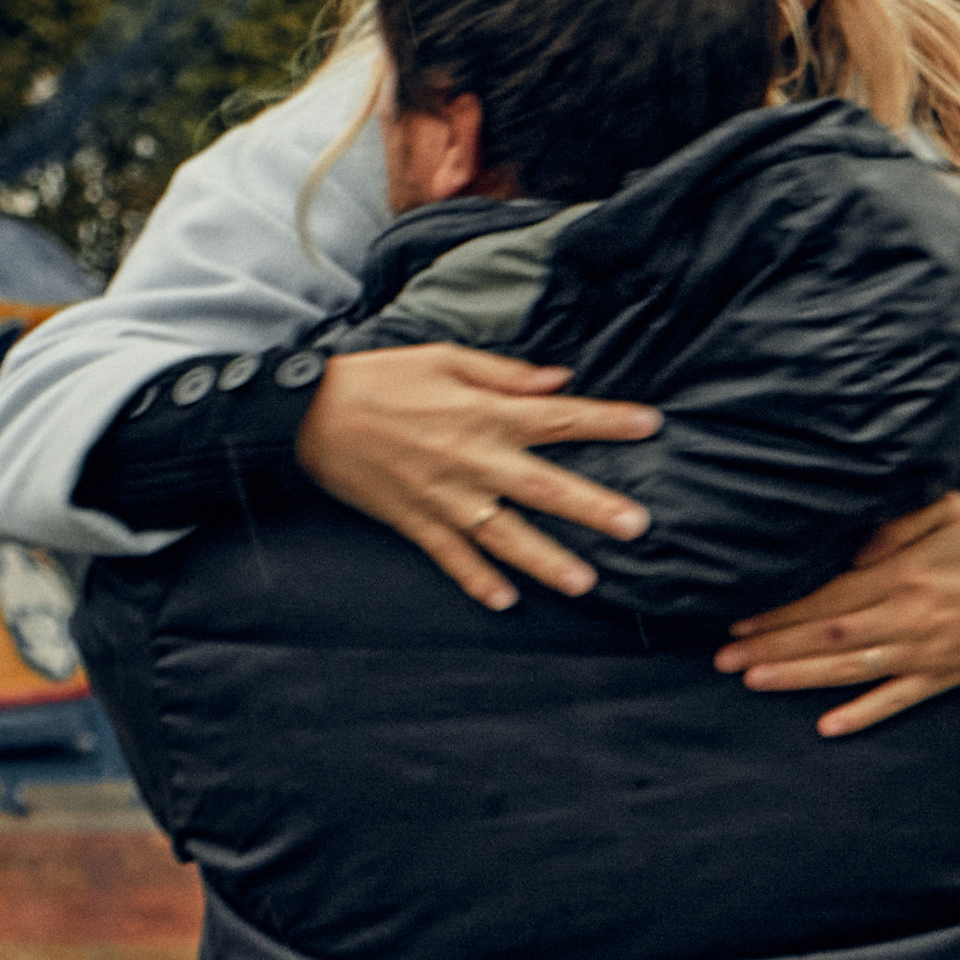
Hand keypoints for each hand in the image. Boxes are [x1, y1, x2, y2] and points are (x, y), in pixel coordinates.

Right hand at [298, 345, 660, 610]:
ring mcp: (446, 498)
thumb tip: (558, 380)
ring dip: (547, 561)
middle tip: (637, 527)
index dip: (608, 421)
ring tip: (585, 583)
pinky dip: (478, 581)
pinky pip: (452, 558)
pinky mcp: (416, 522)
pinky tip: (506, 602)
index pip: (560, 418)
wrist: (309, 414)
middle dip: (595, 508)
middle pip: (547, 488)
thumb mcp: (445, 357)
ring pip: (507, 536)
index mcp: (485, 413)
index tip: (651, 426)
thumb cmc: (379, 377)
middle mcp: (474, 460)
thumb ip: (506, 374)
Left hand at [715, 495, 959, 736]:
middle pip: (828, 636)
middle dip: (773, 647)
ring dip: (799, 678)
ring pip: (851, 670)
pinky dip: (864, 715)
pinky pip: (898, 700)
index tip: (739, 620)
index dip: (781, 610)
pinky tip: (828, 727)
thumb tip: (852, 540)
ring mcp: (926, 652)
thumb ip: (895, 520)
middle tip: (724, 659)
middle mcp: (909, 617)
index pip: (828, 595)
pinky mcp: (945, 678)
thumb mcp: (947, 510)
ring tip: (753, 682)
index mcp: (904, 573)